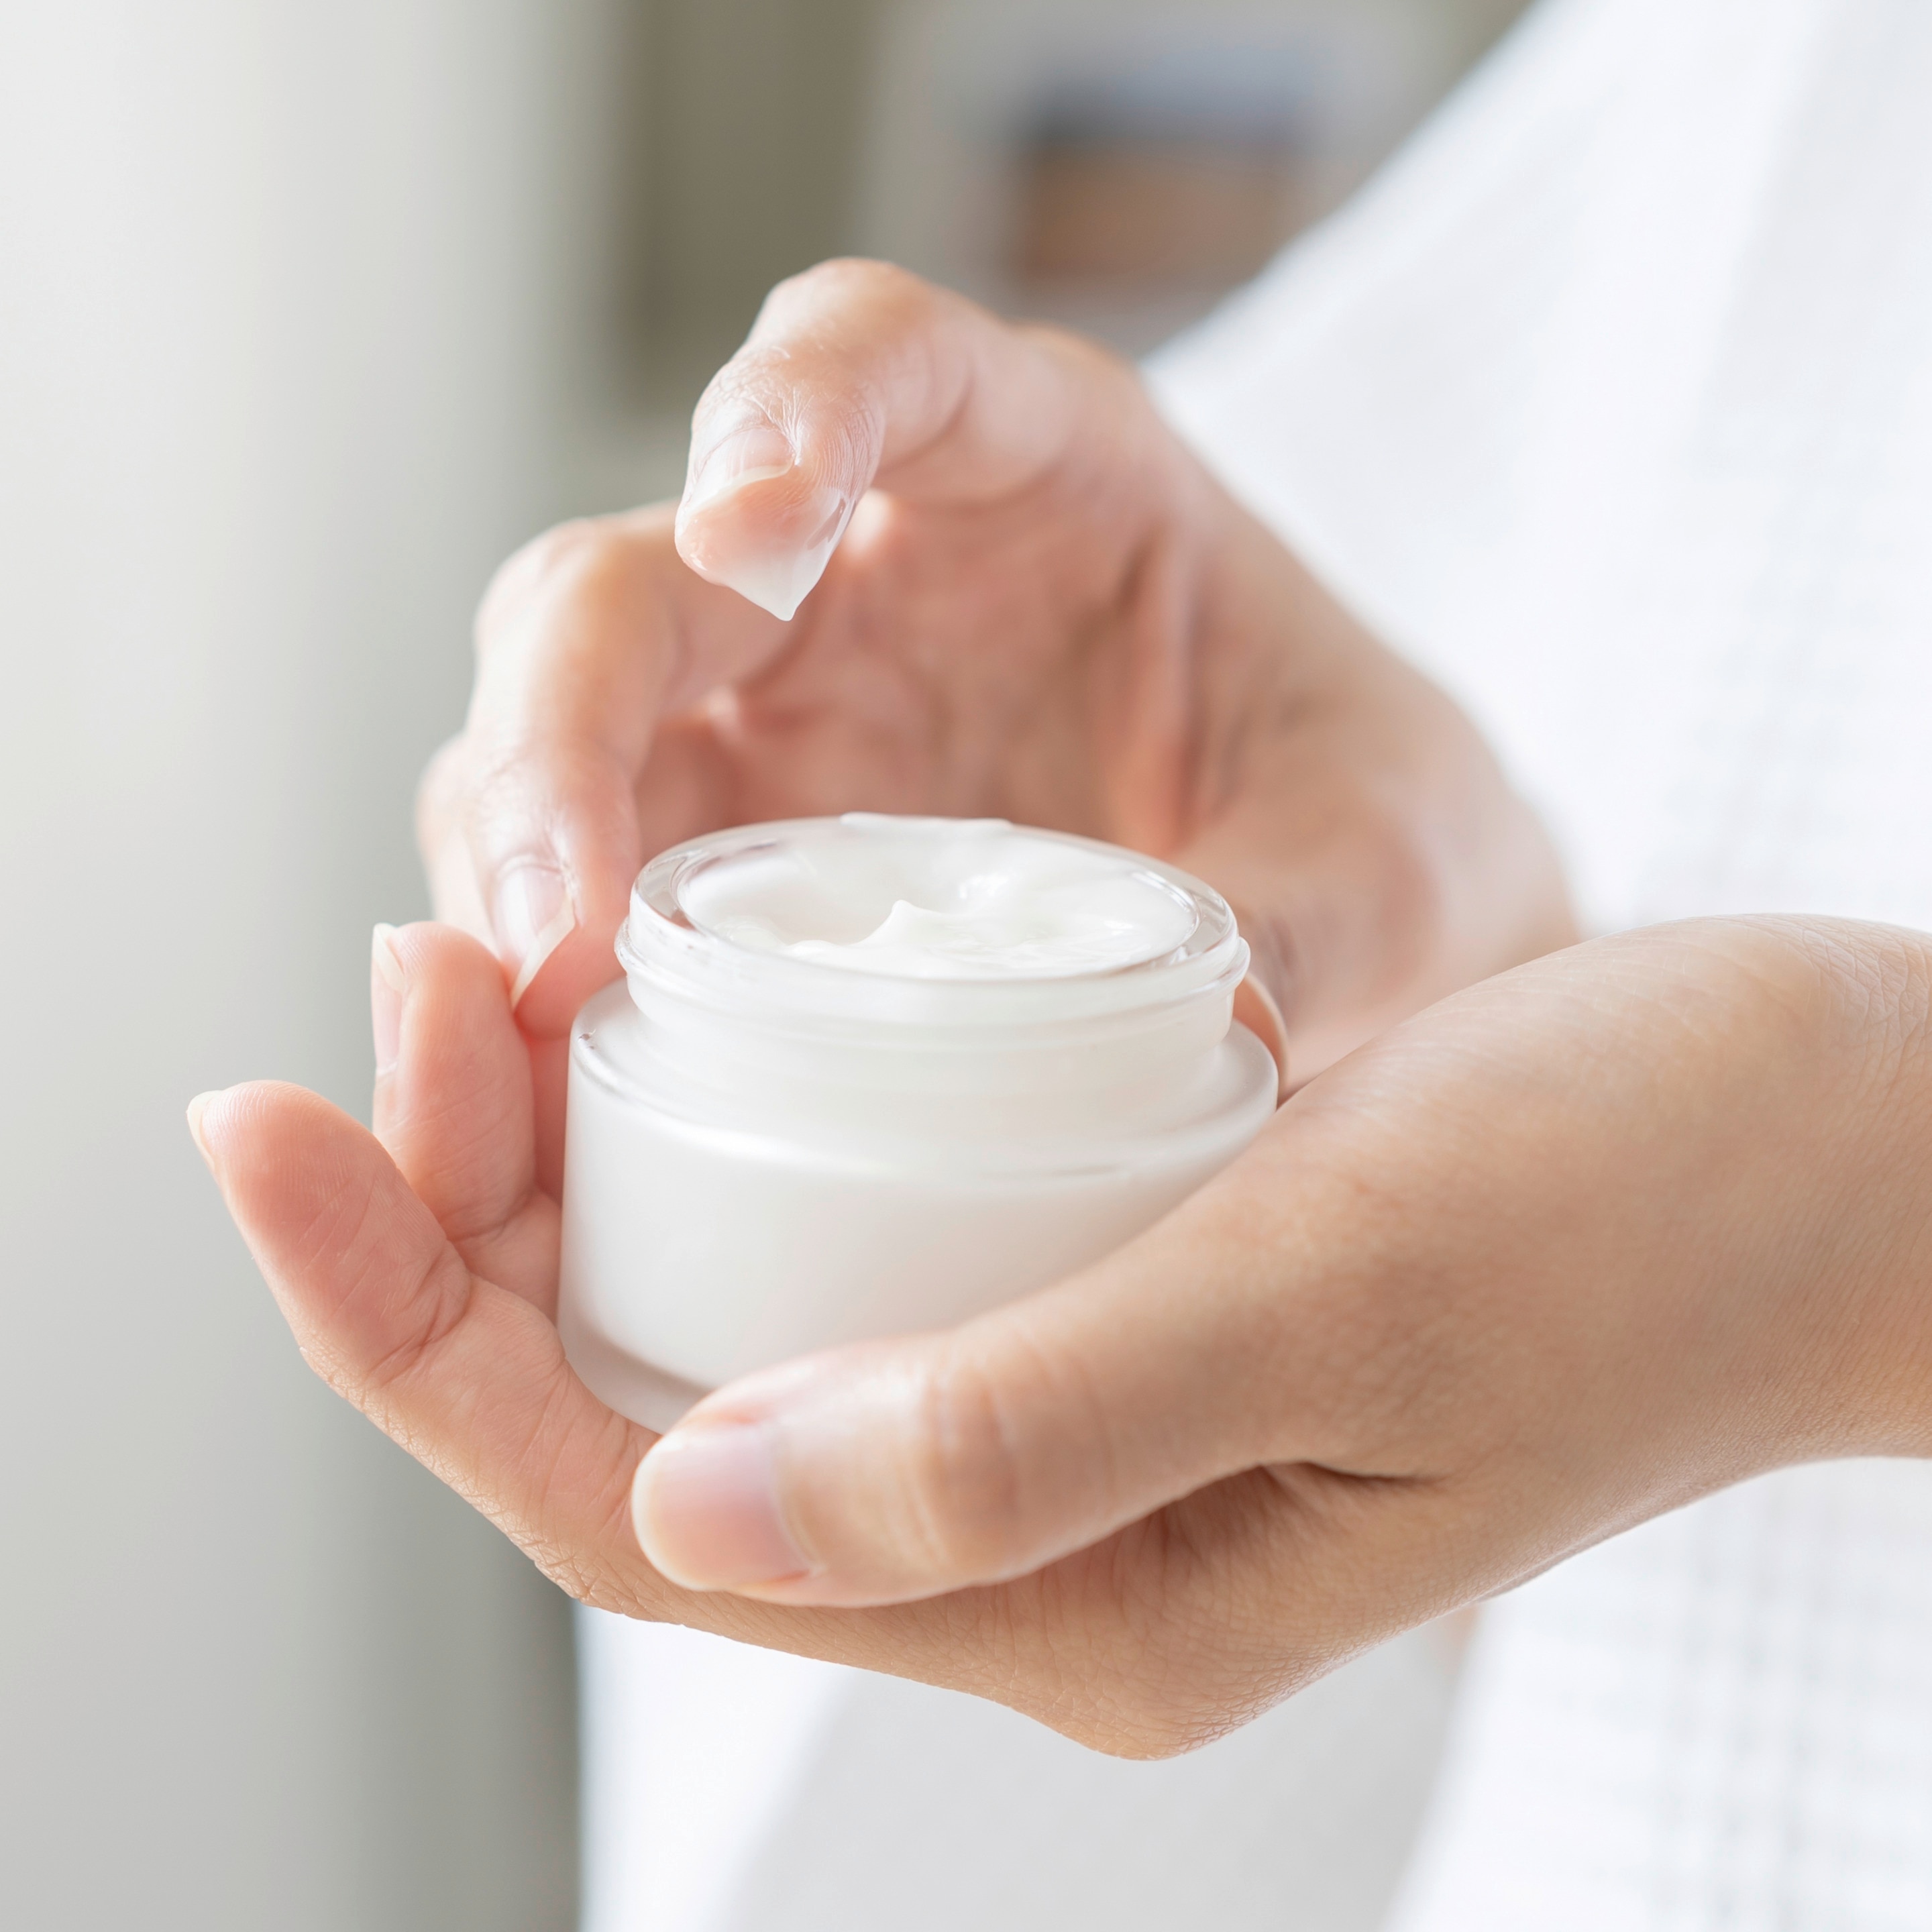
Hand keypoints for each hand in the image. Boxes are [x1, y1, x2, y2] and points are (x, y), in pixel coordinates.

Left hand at [193, 915, 1931, 1754]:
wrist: (1810, 1142)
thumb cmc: (1638, 1204)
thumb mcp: (1345, 1296)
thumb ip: (1030, 1424)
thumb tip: (695, 1506)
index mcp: (1076, 1594)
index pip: (640, 1502)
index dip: (414, 1322)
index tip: (268, 1124)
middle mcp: (1032, 1533)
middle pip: (638, 1416)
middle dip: (451, 1231)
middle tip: (368, 1004)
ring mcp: (1056, 1410)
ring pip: (719, 1324)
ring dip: (560, 1177)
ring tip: (460, 985)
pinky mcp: (1092, 1292)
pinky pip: (826, 1248)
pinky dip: (706, 1141)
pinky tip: (646, 1020)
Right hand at [419, 259, 1571, 1186]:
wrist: (1361, 928)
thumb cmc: (1377, 837)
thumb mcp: (1384, 868)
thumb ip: (1305, 923)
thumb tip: (1211, 1028)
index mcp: (1043, 480)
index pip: (872, 358)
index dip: (786, 407)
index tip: (750, 521)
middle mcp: (864, 582)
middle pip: (630, 580)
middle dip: (559, 723)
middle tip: (563, 911)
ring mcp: (781, 725)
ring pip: (557, 733)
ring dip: (513, 860)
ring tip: (536, 1010)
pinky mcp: (740, 859)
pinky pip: (588, 881)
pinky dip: (546, 964)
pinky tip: (560, 1067)